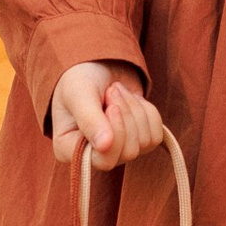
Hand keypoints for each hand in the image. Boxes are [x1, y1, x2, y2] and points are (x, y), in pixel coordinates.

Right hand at [49, 62, 163, 169]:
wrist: (97, 64)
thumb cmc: (79, 77)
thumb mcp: (78, 93)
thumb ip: (89, 120)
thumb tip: (105, 146)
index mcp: (69, 149)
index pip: (103, 161)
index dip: (116, 134)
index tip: (112, 107)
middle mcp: (94, 156)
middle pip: (128, 152)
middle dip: (126, 116)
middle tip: (112, 91)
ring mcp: (118, 151)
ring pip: (144, 143)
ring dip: (134, 109)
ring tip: (117, 92)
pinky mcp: (138, 142)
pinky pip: (156, 135)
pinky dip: (148, 112)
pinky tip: (131, 100)